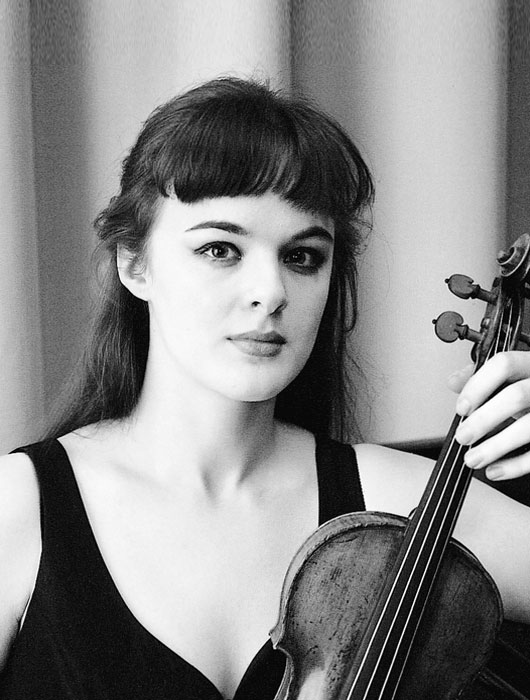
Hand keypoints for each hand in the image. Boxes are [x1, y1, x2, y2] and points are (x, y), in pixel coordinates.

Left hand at [450, 352, 529, 480]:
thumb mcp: (511, 380)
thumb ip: (483, 379)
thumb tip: (454, 382)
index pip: (504, 364)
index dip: (478, 385)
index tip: (462, 407)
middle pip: (516, 396)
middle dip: (484, 419)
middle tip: (463, 436)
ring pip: (529, 426)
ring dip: (495, 447)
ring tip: (473, 459)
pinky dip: (516, 465)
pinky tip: (495, 470)